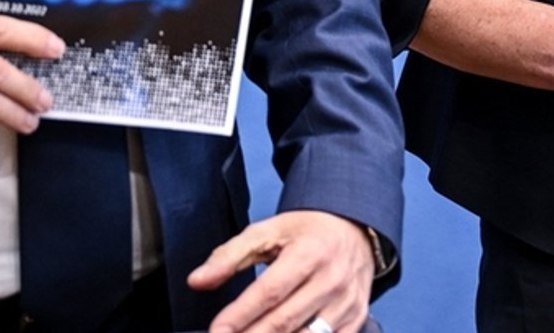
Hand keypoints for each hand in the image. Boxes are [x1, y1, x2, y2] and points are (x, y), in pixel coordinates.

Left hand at [188, 210, 374, 332]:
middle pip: (284, 321)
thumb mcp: (267, 231)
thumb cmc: (308, 232)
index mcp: (310, 253)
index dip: (240, 315)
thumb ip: (229, 256)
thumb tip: (197, 280)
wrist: (355, 230)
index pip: (269, 292)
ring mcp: (346, 303)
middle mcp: (332, 280)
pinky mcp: (355, 319)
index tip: (217, 330)